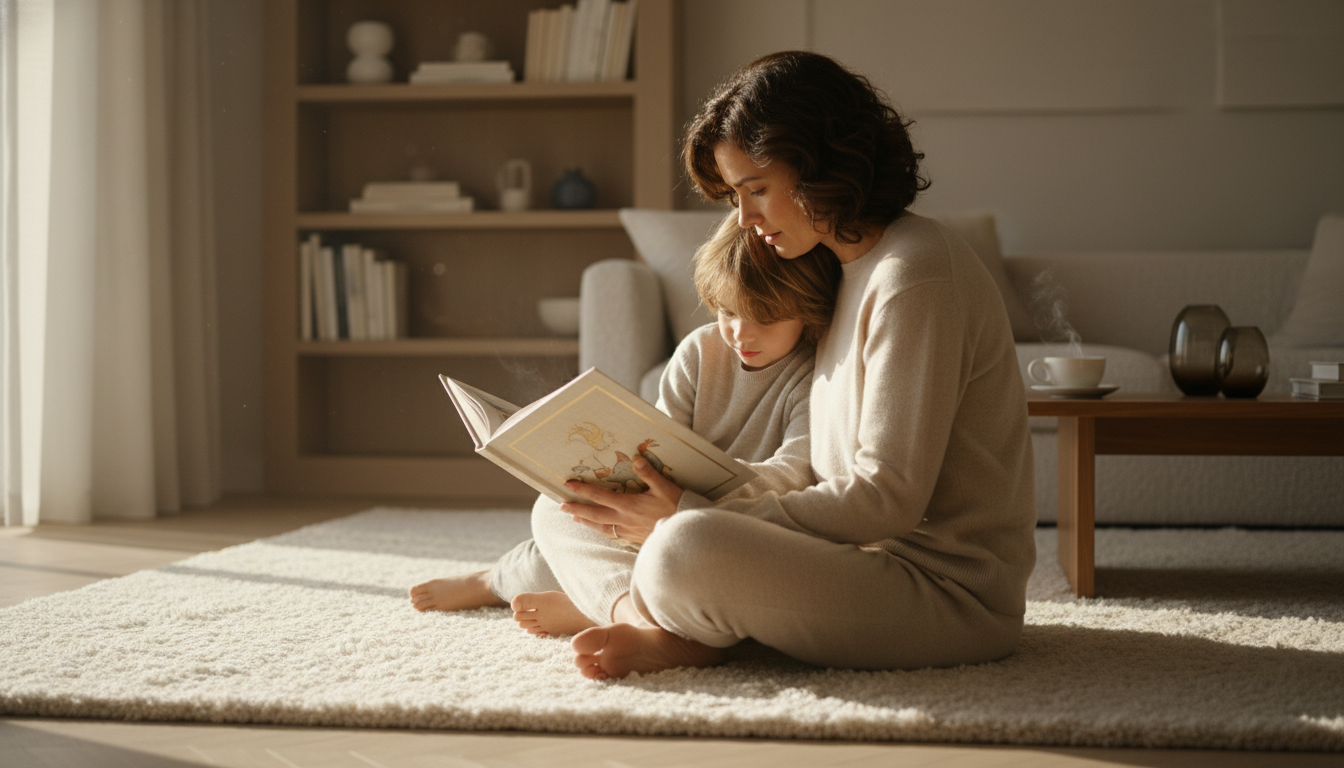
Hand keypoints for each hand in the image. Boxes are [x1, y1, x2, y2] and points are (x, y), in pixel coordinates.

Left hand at [561, 456, 683, 544]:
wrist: (686, 534)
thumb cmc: (677, 507)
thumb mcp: (665, 487)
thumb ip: (649, 473)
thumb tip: (636, 457)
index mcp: (629, 505)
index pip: (600, 496)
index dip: (582, 490)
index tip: (567, 485)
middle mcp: (625, 519)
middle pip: (595, 514)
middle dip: (577, 509)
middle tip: (561, 506)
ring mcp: (629, 531)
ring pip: (602, 528)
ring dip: (587, 522)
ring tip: (575, 518)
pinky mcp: (635, 538)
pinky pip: (614, 536)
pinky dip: (604, 532)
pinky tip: (602, 530)